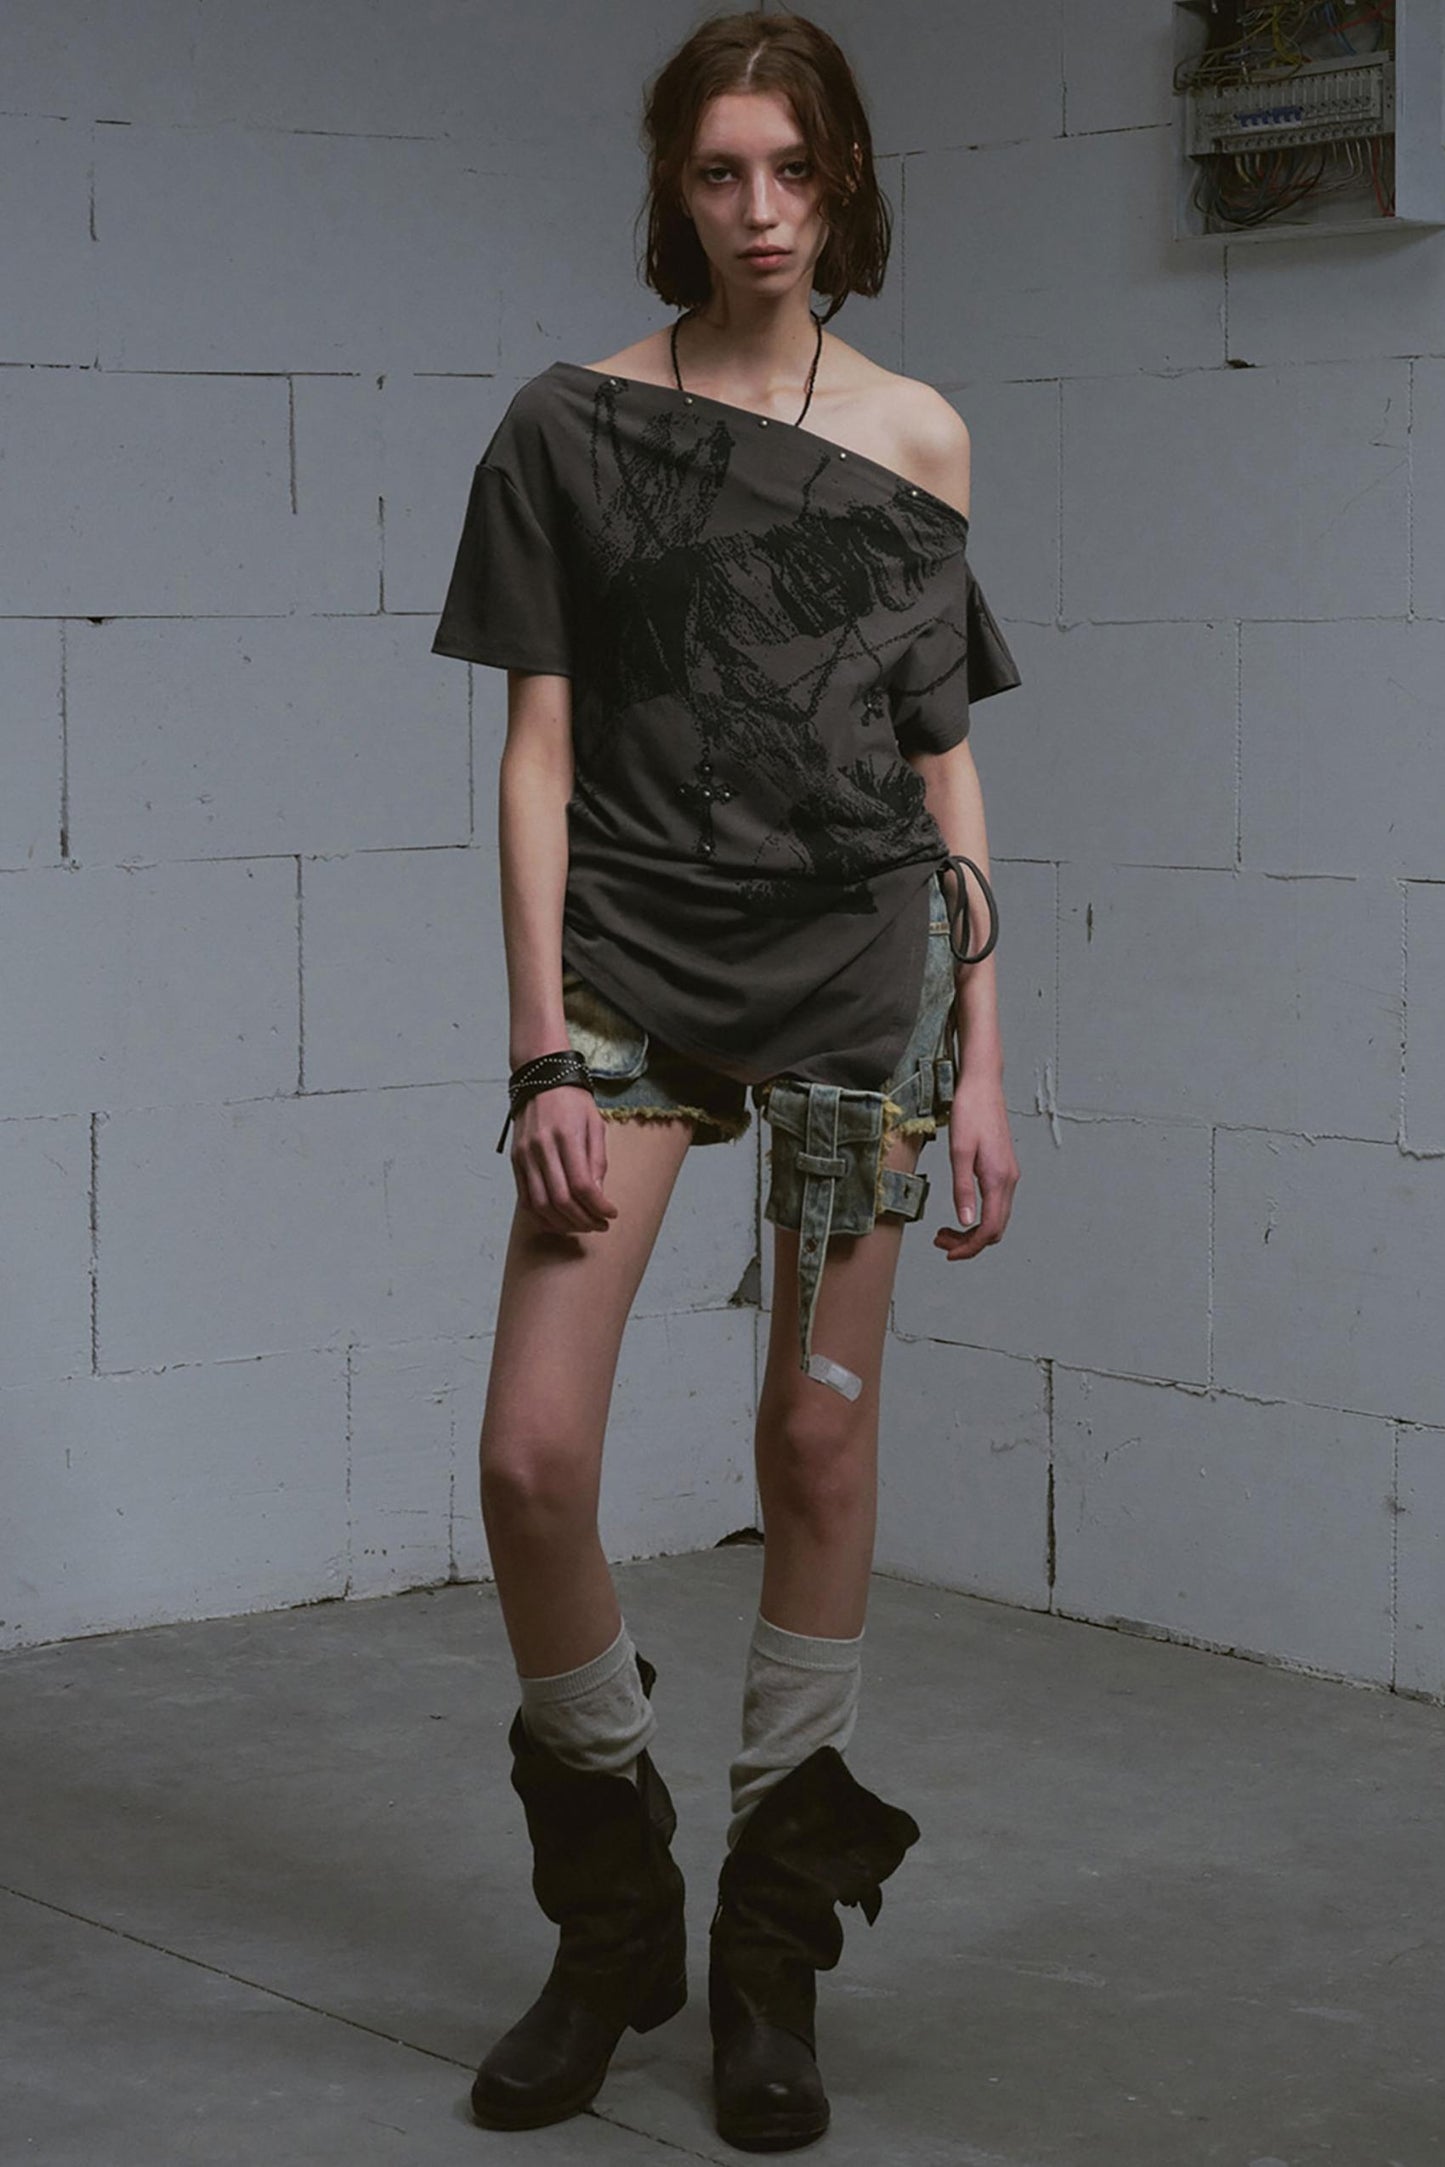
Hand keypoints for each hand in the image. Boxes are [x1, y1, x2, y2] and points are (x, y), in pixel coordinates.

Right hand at [511, 1085, 618, 1234]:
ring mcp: (525, 1156)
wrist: (541, 1079)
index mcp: (566, 1137)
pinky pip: (526, 1199)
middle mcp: (542, 1148)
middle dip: (584, 1220)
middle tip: (600, 1225)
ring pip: (541, 1205)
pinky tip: (560, 1219)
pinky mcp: (516, 1161)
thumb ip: (597, 1160)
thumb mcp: (595, 1125)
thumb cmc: (573, 1101)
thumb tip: (598, 1196)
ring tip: (582, 1225)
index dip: (598, 1206)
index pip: (582, 1185)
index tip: (611, 1214)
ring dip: (564, 1223)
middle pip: (561, 1200)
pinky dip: (543, 1216)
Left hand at [933, 1073, 1018, 1260]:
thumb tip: (965, 1222)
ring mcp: (1009, 1174)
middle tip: (941, 1241)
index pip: (989, 1228)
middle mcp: (1009, 1180)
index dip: (970, 1247)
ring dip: (973, 1231)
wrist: (983, 1084)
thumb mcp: (959, 1150)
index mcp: (998, 1178)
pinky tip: (962, 1211)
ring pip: (997, 1218)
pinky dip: (979, 1216)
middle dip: (969, 1243)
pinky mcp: (1004, 1168)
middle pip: (995, 1228)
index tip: (948, 1252)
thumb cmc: (969, 1112)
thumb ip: (962, 1188)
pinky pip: (996, 1204)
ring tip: (945, 1230)